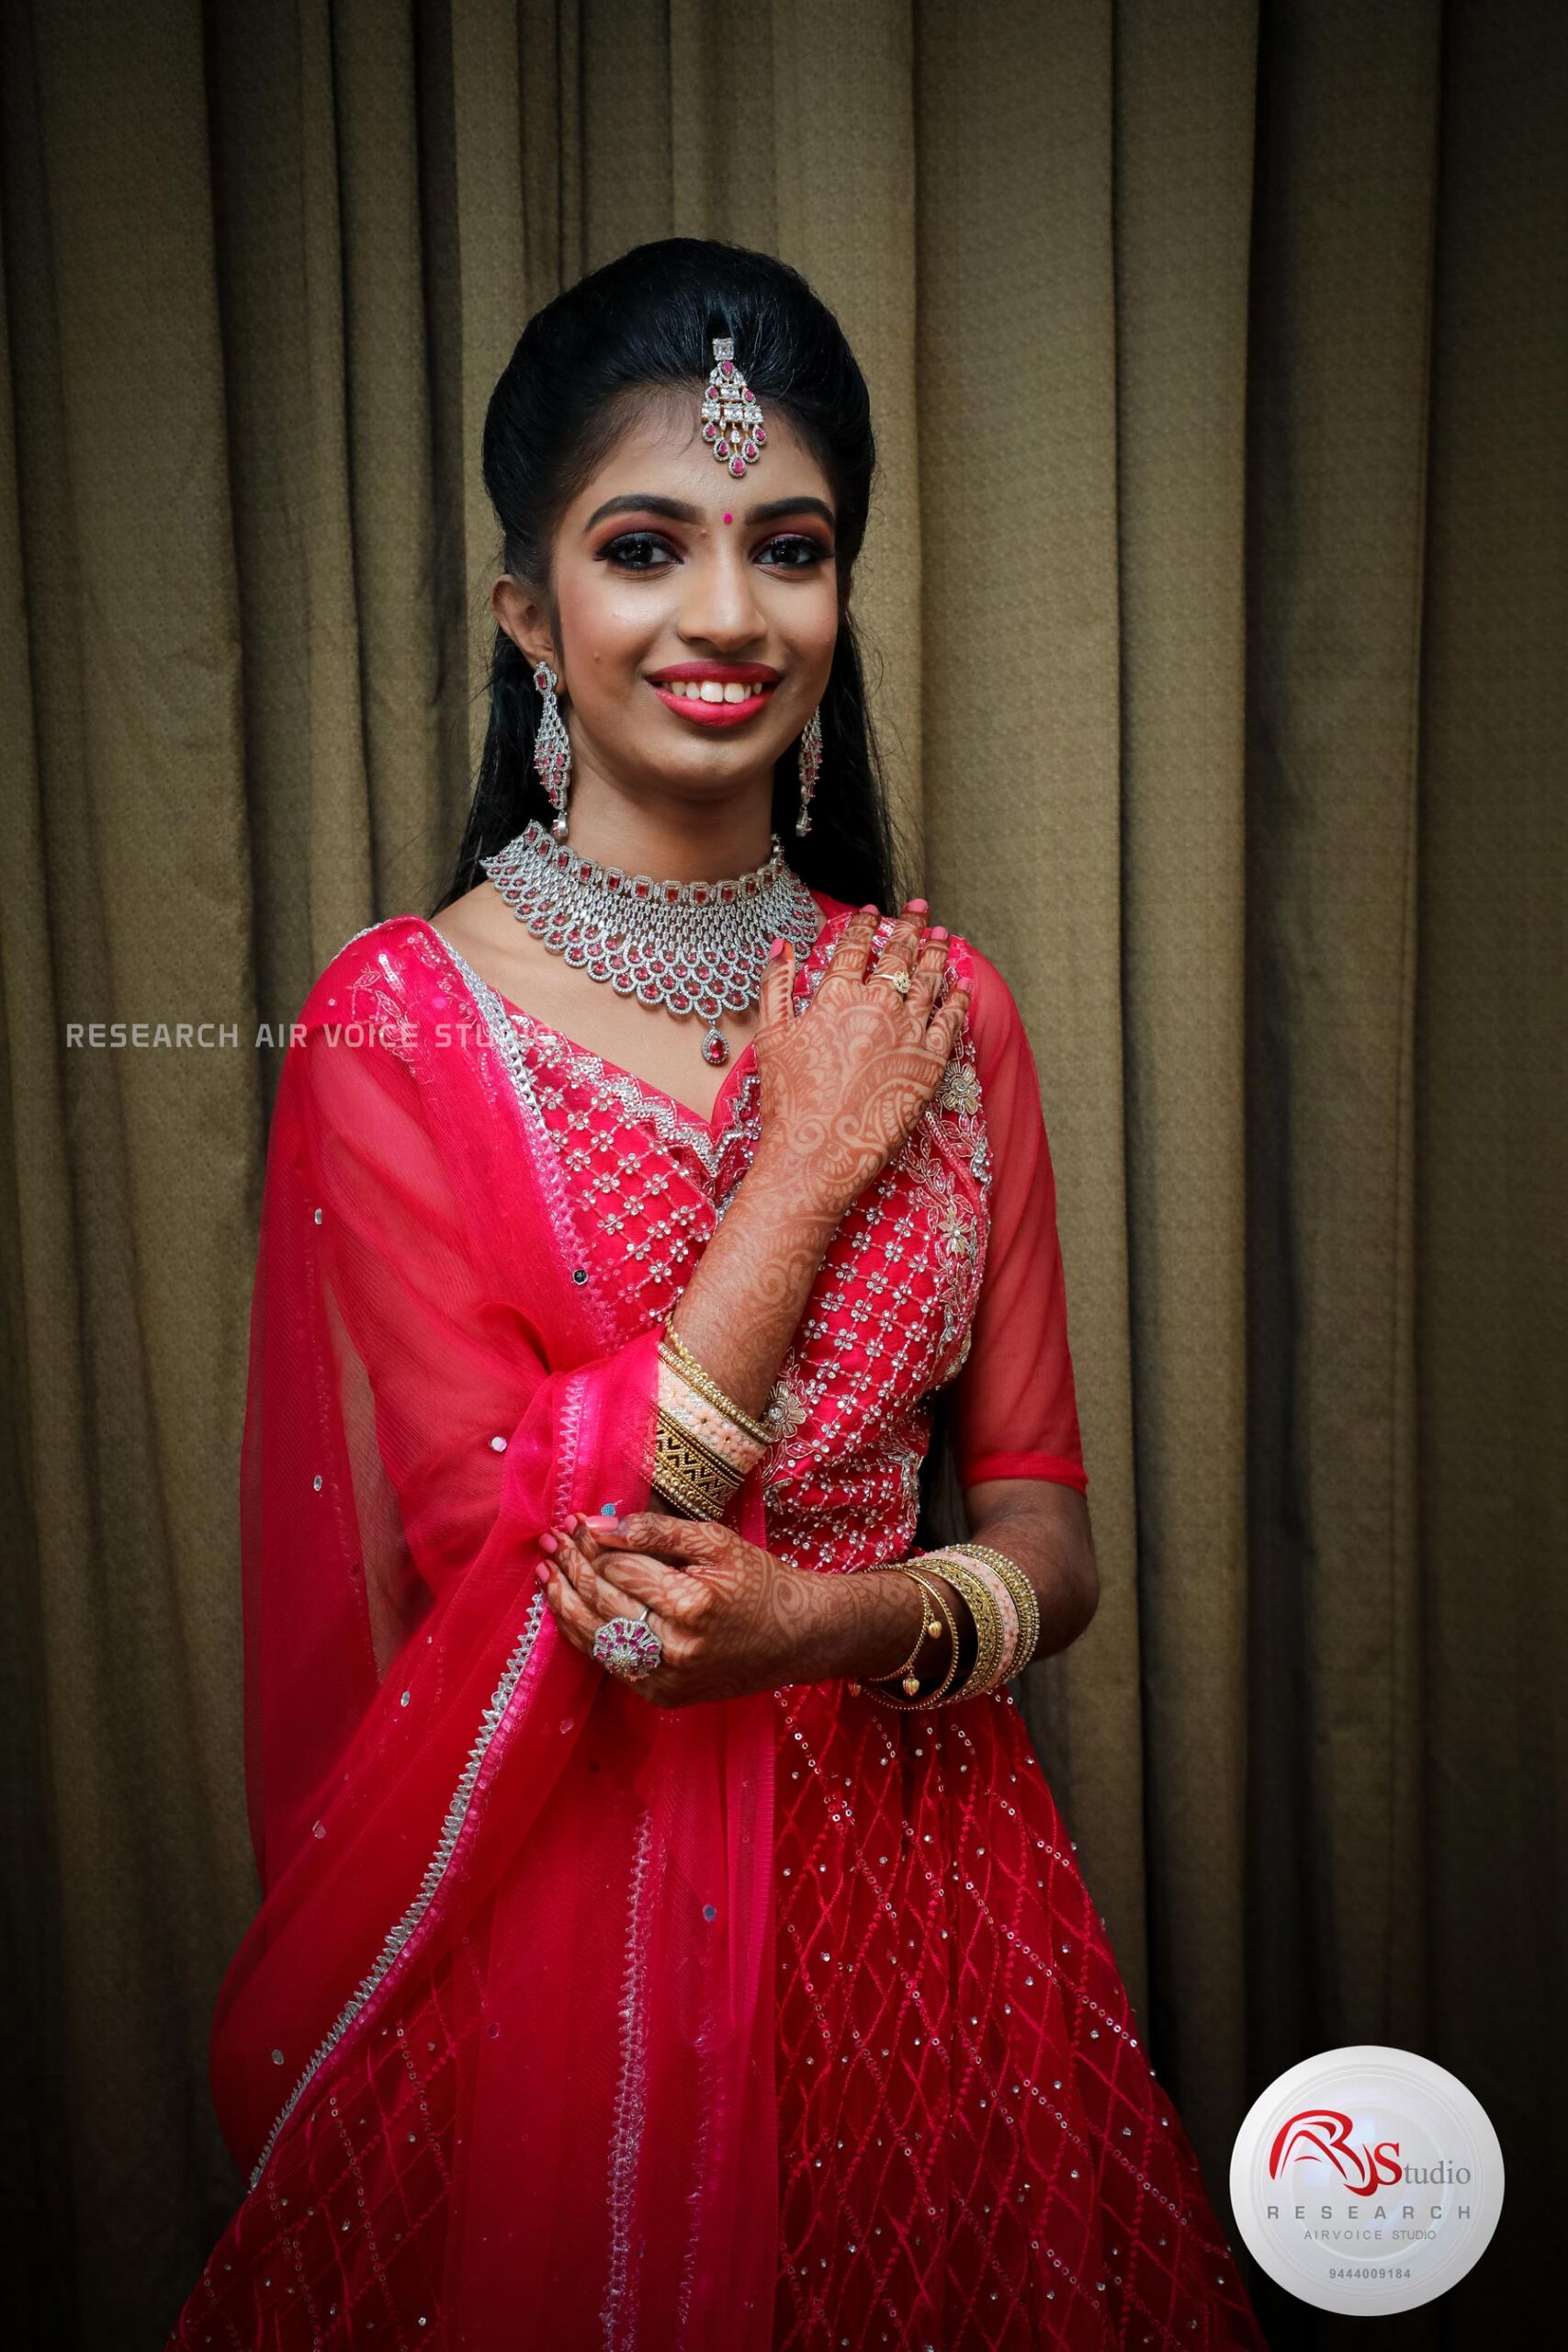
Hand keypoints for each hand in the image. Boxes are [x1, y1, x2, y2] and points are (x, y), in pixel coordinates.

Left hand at [535, 1509, 828, 1706]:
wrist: (796, 1637)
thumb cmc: (760, 1581)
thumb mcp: (716, 1542)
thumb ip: (656, 1531)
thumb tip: (598, 1525)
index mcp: (691, 1604)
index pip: (619, 1569)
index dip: (591, 1544)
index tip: (574, 1522)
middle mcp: (675, 1648)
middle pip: (602, 1601)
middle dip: (572, 1567)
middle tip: (553, 1540)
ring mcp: (666, 1678)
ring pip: (595, 1636)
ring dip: (564, 1602)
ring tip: (547, 1571)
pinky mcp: (662, 1695)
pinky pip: (609, 1662)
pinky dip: (583, 1634)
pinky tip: (567, 1608)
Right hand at [751, 900, 970, 1219]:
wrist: (819, 1153)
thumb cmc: (787, 1102)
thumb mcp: (770, 1037)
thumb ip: (776, 985)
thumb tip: (779, 943)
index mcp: (836, 996)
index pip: (856, 948)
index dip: (866, 926)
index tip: (873, 912)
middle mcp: (877, 1006)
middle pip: (899, 956)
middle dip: (911, 927)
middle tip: (921, 908)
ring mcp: (907, 1032)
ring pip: (930, 981)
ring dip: (938, 954)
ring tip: (944, 936)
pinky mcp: (930, 1062)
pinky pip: (951, 1020)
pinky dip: (959, 998)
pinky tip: (963, 983)